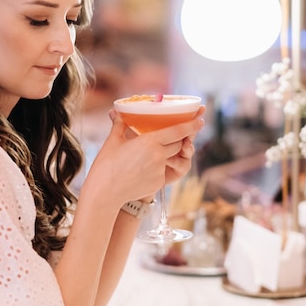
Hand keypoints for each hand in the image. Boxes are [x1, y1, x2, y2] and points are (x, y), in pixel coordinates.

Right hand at [86, 106, 204, 205]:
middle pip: (179, 144)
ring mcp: (160, 170)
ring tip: (154, 152)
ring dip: (169, 153)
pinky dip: (158, 166)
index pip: (178, 131)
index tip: (201, 119)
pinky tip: (143, 168)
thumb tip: (116, 112)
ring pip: (173, 158)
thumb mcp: (113, 141)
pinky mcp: (159, 182)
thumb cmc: (106, 165)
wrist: (105, 193)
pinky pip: (164, 170)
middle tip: (177, 133)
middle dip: (180, 139)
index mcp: (149, 142)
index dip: (192, 125)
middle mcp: (159, 156)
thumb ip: (119, 125)